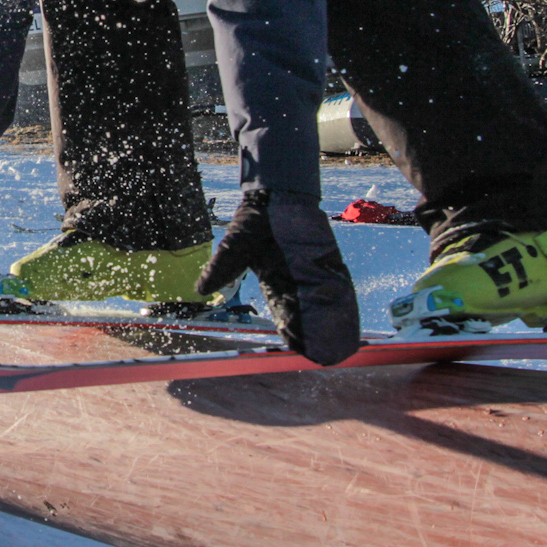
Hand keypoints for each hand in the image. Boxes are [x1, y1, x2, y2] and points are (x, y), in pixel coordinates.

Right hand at [198, 190, 360, 365]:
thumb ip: (220, 271)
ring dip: (331, 317)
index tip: (299, 346)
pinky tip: (347, 313)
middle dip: (315, 329)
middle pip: (307, 307)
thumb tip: (200, 290)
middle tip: (325, 352)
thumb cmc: (251, 220)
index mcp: (274, 277)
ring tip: (341, 340)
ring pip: (323, 296)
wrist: (272, 195)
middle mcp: (294, 274)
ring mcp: (310, 264)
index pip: (283, 308)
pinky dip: (341, 295)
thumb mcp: (232, 250)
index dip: (291, 327)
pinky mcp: (323, 254)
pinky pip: (335, 278)